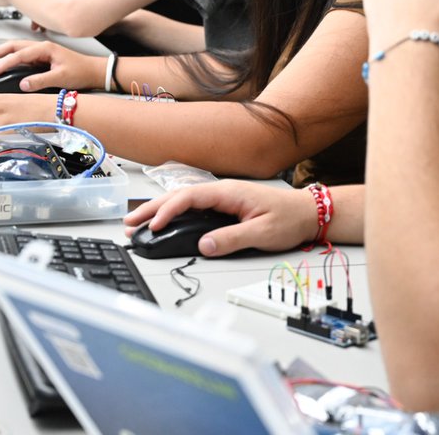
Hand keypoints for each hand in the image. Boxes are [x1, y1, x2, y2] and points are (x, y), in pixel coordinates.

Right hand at [0, 40, 99, 90]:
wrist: (95, 71)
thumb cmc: (82, 71)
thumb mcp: (61, 77)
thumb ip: (40, 81)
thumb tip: (23, 84)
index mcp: (45, 48)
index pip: (19, 54)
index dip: (5, 63)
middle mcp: (42, 47)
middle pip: (13, 46)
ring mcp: (41, 52)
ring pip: (16, 49)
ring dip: (2, 55)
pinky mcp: (42, 58)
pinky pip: (22, 56)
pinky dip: (10, 59)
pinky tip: (4, 65)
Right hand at [123, 181, 320, 256]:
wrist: (309, 212)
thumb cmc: (290, 218)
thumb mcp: (262, 232)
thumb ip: (232, 239)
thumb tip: (204, 245)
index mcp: (229, 192)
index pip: (189, 197)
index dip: (167, 210)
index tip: (153, 225)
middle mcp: (222, 192)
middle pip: (179, 196)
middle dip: (151, 208)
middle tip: (129, 223)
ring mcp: (222, 199)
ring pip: (183, 202)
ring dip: (159, 211)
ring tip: (138, 223)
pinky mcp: (224, 207)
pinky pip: (193, 208)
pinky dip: (174, 214)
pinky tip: (163, 222)